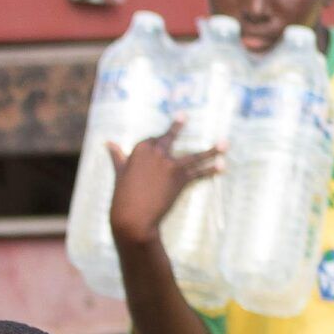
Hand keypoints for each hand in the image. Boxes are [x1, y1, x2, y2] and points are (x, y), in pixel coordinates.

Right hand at [107, 124, 220, 247]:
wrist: (133, 218)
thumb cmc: (123, 198)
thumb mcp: (119, 174)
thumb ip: (118, 157)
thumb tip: (108, 143)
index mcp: (140, 149)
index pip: (153, 140)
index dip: (156, 143)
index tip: (159, 140)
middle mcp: (156, 153)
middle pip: (170, 137)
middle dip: (178, 126)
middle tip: (185, 116)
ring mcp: (170, 165)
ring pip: (194, 156)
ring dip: (212, 151)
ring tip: (226, 144)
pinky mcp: (180, 179)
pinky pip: (199, 173)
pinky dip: (212, 170)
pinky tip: (223, 166)